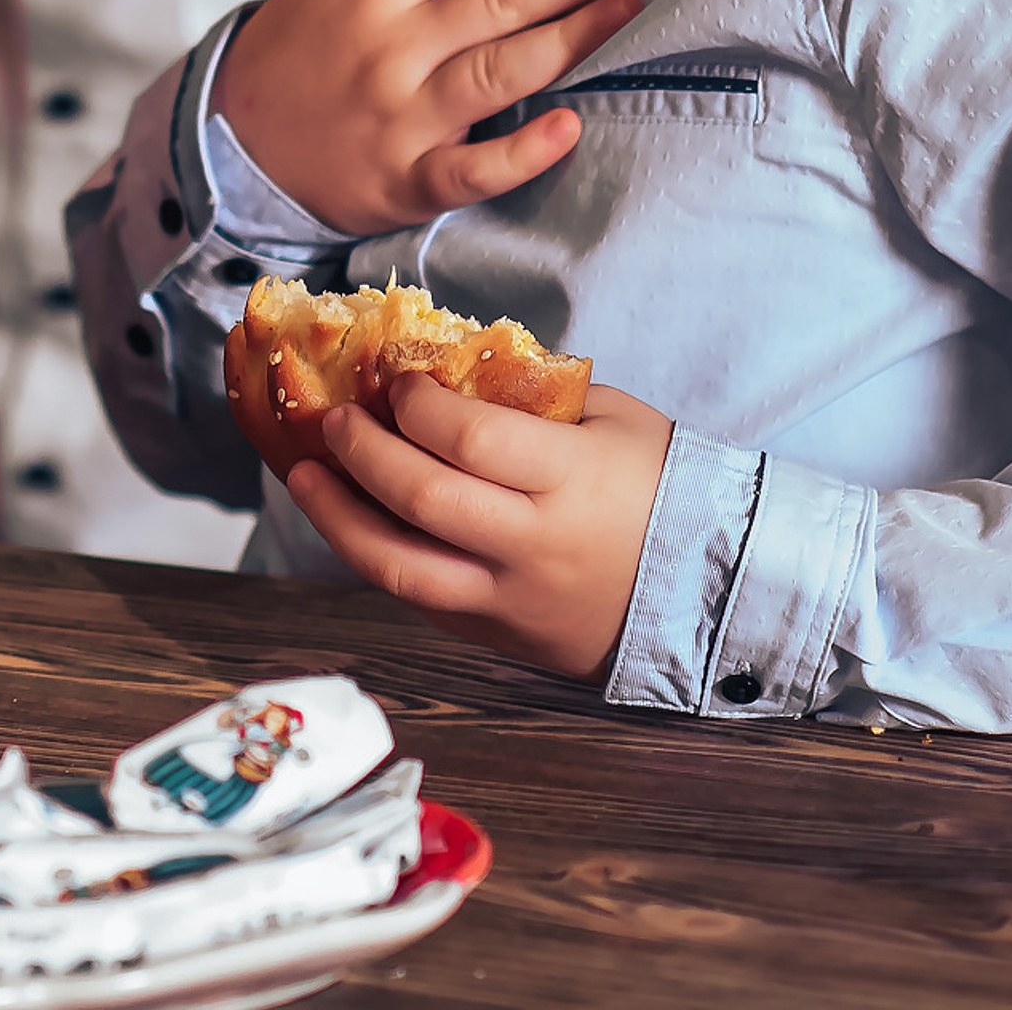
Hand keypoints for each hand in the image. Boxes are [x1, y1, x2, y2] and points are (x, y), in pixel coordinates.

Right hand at [216, 0, 669, 235]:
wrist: (232, 141)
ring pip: (502, 69)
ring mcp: (399, 117)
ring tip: (633, 5)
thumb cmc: (302, 46)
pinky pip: (472, 169)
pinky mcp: (404, 183)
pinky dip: (523, 151)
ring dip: (577, 35)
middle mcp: (389, 45)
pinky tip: (571, 126)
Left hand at [286, 377, 673, 677]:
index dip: (419, 405)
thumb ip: (529, 400)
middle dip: (364, 452)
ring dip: (339, 519)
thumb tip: (443, 374)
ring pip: (403, 568)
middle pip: (425, 499)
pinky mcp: (498, 637)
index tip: (397, 381)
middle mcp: (534, 546)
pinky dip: (378, 557)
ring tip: (303, 478)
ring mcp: (512, 601)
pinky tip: (353, 522)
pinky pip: (423, 600)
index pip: (470, 440)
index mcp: (571, 480)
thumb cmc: (659, 484)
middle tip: (334, 419)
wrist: (708, 590)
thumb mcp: (609, 419)